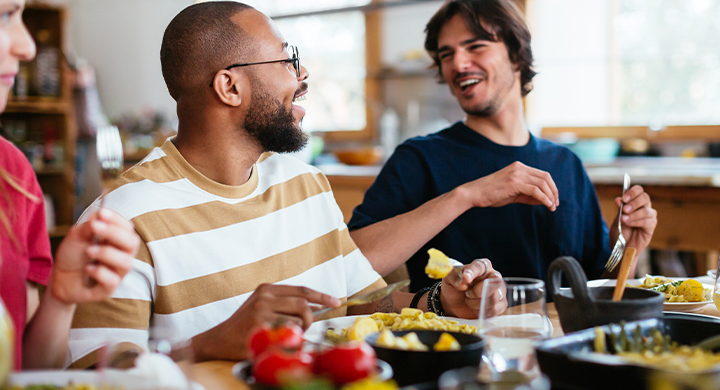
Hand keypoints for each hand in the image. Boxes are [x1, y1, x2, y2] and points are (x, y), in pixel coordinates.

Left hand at [51, 208, 138, 303]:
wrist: (58, 278)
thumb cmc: (72, 255)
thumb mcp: (77, 236)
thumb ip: (89, 227)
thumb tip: (99, 214)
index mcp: (117, 241)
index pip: (127, 228)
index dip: (117, 219)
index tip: (102, 213)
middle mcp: (122, 256)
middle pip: (132, 243)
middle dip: (115, 233)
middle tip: (95, 227)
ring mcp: (117, 273)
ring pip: (126, 263)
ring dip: (106, 253)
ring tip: (88, 250)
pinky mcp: (109, 289)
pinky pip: (113, 281)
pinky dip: (99, 272)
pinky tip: (87, 268)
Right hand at [193, 284, 340, 361]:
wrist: (219, 339)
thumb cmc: (245, 325)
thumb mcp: (264, 306)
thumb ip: (287, 304)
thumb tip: (317, 307)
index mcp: (268, 289)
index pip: (302, 290)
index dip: (321, 296)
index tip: (336, 301)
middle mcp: (265, 296)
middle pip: (303, 305)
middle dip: (310, 319)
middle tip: (307, 328)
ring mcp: (262, 311)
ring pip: (296, 321)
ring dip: (296, 332)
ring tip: (283, 336)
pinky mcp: (260, 326)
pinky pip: (287, 334)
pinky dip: (288, 339)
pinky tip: (276, 340)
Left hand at [439, 259, 506, 318]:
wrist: (455, 303)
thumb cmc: (455, 286)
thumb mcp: (449, 278)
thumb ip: (454, 278)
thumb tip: (463, 284)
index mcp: (482, 266)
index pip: (480, 266)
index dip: (473, 272)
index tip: (465, 278)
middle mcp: (494, 276)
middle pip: (493, 283)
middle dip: (477, 292)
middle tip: (467, 294)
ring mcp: (499, 291)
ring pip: (493, 299)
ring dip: (477, 303)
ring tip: (469, 300)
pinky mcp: (500, 305)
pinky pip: (494, 310)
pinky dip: (481, 311)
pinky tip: (475, 308)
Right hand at [458, 162, 558, 210]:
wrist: (474, 193)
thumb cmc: (491, 194)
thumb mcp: (512, 193)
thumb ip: (528, 195)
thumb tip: (544, 200)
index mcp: (519, 167)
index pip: (542, 174)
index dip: (551, 187)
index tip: (554, 199)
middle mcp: (519, 168)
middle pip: (545, 177)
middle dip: (554, 191)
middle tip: (555, 204)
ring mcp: (516, 174)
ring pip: (542, 183)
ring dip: (550, 196)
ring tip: (552, 206)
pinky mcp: (514, 183)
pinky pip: (535, 190)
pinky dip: (544, 198)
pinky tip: (547, 205)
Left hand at [609, 185, 656, 253]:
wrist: (621, 248)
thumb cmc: (619, 233)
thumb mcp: (616, 220)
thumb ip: (619, 210)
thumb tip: (619, 199)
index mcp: (635, 203)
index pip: (639, 191)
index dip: (632, 192)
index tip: (624, 198)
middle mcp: (644, 208)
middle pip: (645, 197)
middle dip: (634, 202)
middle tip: (625, 209)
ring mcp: (649, 217)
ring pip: (646, 210)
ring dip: (634, 214)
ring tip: (624, 219)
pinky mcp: (651, 226)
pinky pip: (647, 221)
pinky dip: (637, 221)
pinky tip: (629, 224)